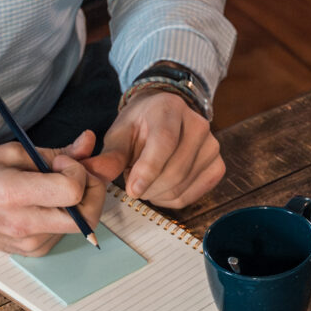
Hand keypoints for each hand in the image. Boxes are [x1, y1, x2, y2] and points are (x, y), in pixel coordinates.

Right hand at [0, 133, 107, 252]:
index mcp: (14, 194)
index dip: (79, 171)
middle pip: (87, 216)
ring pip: (79, 225)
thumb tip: (88, 144)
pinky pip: (63, 233)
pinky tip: (43, 202)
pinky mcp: (29, 252)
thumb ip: (55, 152)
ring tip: (52, 186)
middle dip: (93, 191)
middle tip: (78, 174)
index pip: (72, 191)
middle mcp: (24, 225)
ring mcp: (28, 244)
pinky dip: (64, 215)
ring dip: (77, 203)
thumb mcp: (10, 152)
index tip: (64, 162)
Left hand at [96, 90, 224, 205]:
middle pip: (174, 171)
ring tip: (146, 180)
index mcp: (169, 110)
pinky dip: (170, 199)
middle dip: (147, 187)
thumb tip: (93, 173)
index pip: (165, 142)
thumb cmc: (139, 124)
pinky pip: (191, 195)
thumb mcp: (119, 133)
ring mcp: (211, 146)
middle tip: (132, 183)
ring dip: (156, 194)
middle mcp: (197, 125)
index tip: (132, 190)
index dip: (148, 170)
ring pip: (181, 186)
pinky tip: (160, 188)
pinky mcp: (217, 165)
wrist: (165, 114)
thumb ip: (109, 156)